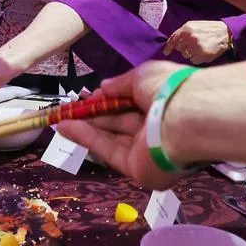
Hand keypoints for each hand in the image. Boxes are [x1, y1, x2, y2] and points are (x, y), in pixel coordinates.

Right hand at [56, 61, 184, 188]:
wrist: (185, 118)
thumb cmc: (167, 89)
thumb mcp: (142, 76)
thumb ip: (120, 84)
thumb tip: (102, 87)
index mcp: (160, 106)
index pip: (131, 106)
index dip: (108, 101)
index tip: (86, 97)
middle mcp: (154, 130)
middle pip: (118, 124)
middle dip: (93, 116)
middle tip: (68, 111)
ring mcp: (145, 152)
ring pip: (110, 139)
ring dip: (84, 128)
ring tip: (60, 119)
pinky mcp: (137, 169)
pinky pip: (108, 151)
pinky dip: (87, 139)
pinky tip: (67, 128)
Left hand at [163, 21, 231, 64]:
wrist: (225, 33)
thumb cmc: (208, 29)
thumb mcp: (193, 25)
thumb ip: (182, 32)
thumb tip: (171, 43)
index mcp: (186, 29)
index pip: (173, 40)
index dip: (168, 47)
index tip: (166, 52)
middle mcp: (190, 37)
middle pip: (179, 49)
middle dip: (184, 48)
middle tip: (192, 45)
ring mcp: (196, 47)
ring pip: (186, 55)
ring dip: (190, 53)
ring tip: (199, 47)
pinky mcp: (202, 55)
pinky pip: (193, 60)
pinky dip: (197, 58)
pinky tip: (203, 52)